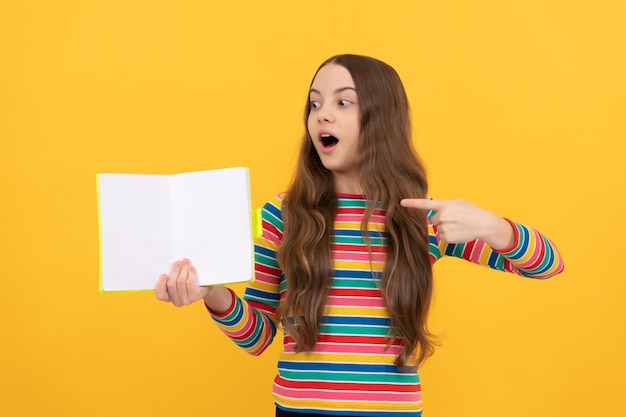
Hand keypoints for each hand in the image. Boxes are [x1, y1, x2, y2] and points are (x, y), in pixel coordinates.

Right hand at [155, 259, 209, 306]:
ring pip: (181, 281)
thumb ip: (172, 274)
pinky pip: (190, 282)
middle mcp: (177, 301)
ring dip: (183, 269)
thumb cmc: (188, 280)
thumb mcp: (178, 278)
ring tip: (186, 262)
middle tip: (178, 262)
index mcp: (169, 298)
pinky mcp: (195, 296)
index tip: (164, 274)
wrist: (205, 286)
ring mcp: (186, 300)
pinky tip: (192, 268)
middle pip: (171, 284)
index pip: (160, 295)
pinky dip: (191, 273)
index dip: (160, 284)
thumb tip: (172, 264)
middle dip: (175, 271)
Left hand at [400, 198, 514, 249]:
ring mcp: (444, 227)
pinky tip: (459, 232)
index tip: (401, 202)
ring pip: (439, 229)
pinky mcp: (446, 237)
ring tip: (459, 226)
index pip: (425, 204)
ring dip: (447, 228)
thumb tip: (439, 212)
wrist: (484, 223)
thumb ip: (446, 205)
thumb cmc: (472, 212)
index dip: (412, 203)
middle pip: (434, 220)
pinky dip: (450, 236)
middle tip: (455, 220)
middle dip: (442, 220)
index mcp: (444, 205)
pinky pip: (443, 237)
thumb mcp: (459, 203)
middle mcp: (442, 215)